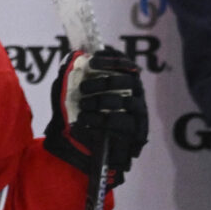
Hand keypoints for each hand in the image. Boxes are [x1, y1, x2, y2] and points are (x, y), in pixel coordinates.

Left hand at [45, 46, 145, 182]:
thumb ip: (73, 78)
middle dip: (104, 82)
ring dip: (102, 101)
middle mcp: (136, 94)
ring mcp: (138, 112)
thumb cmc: (85, 117)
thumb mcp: (75, 96)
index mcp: (125, 81)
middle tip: (84, 87)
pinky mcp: (136, 131)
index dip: (111, 59)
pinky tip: (86, 121)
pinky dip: (102, 120)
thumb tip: (72, 58)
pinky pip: (122, 123)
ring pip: (126, 102)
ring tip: (83, 105)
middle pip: (128, 81)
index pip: (124, 63)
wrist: (89, 151)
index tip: (93, 61)